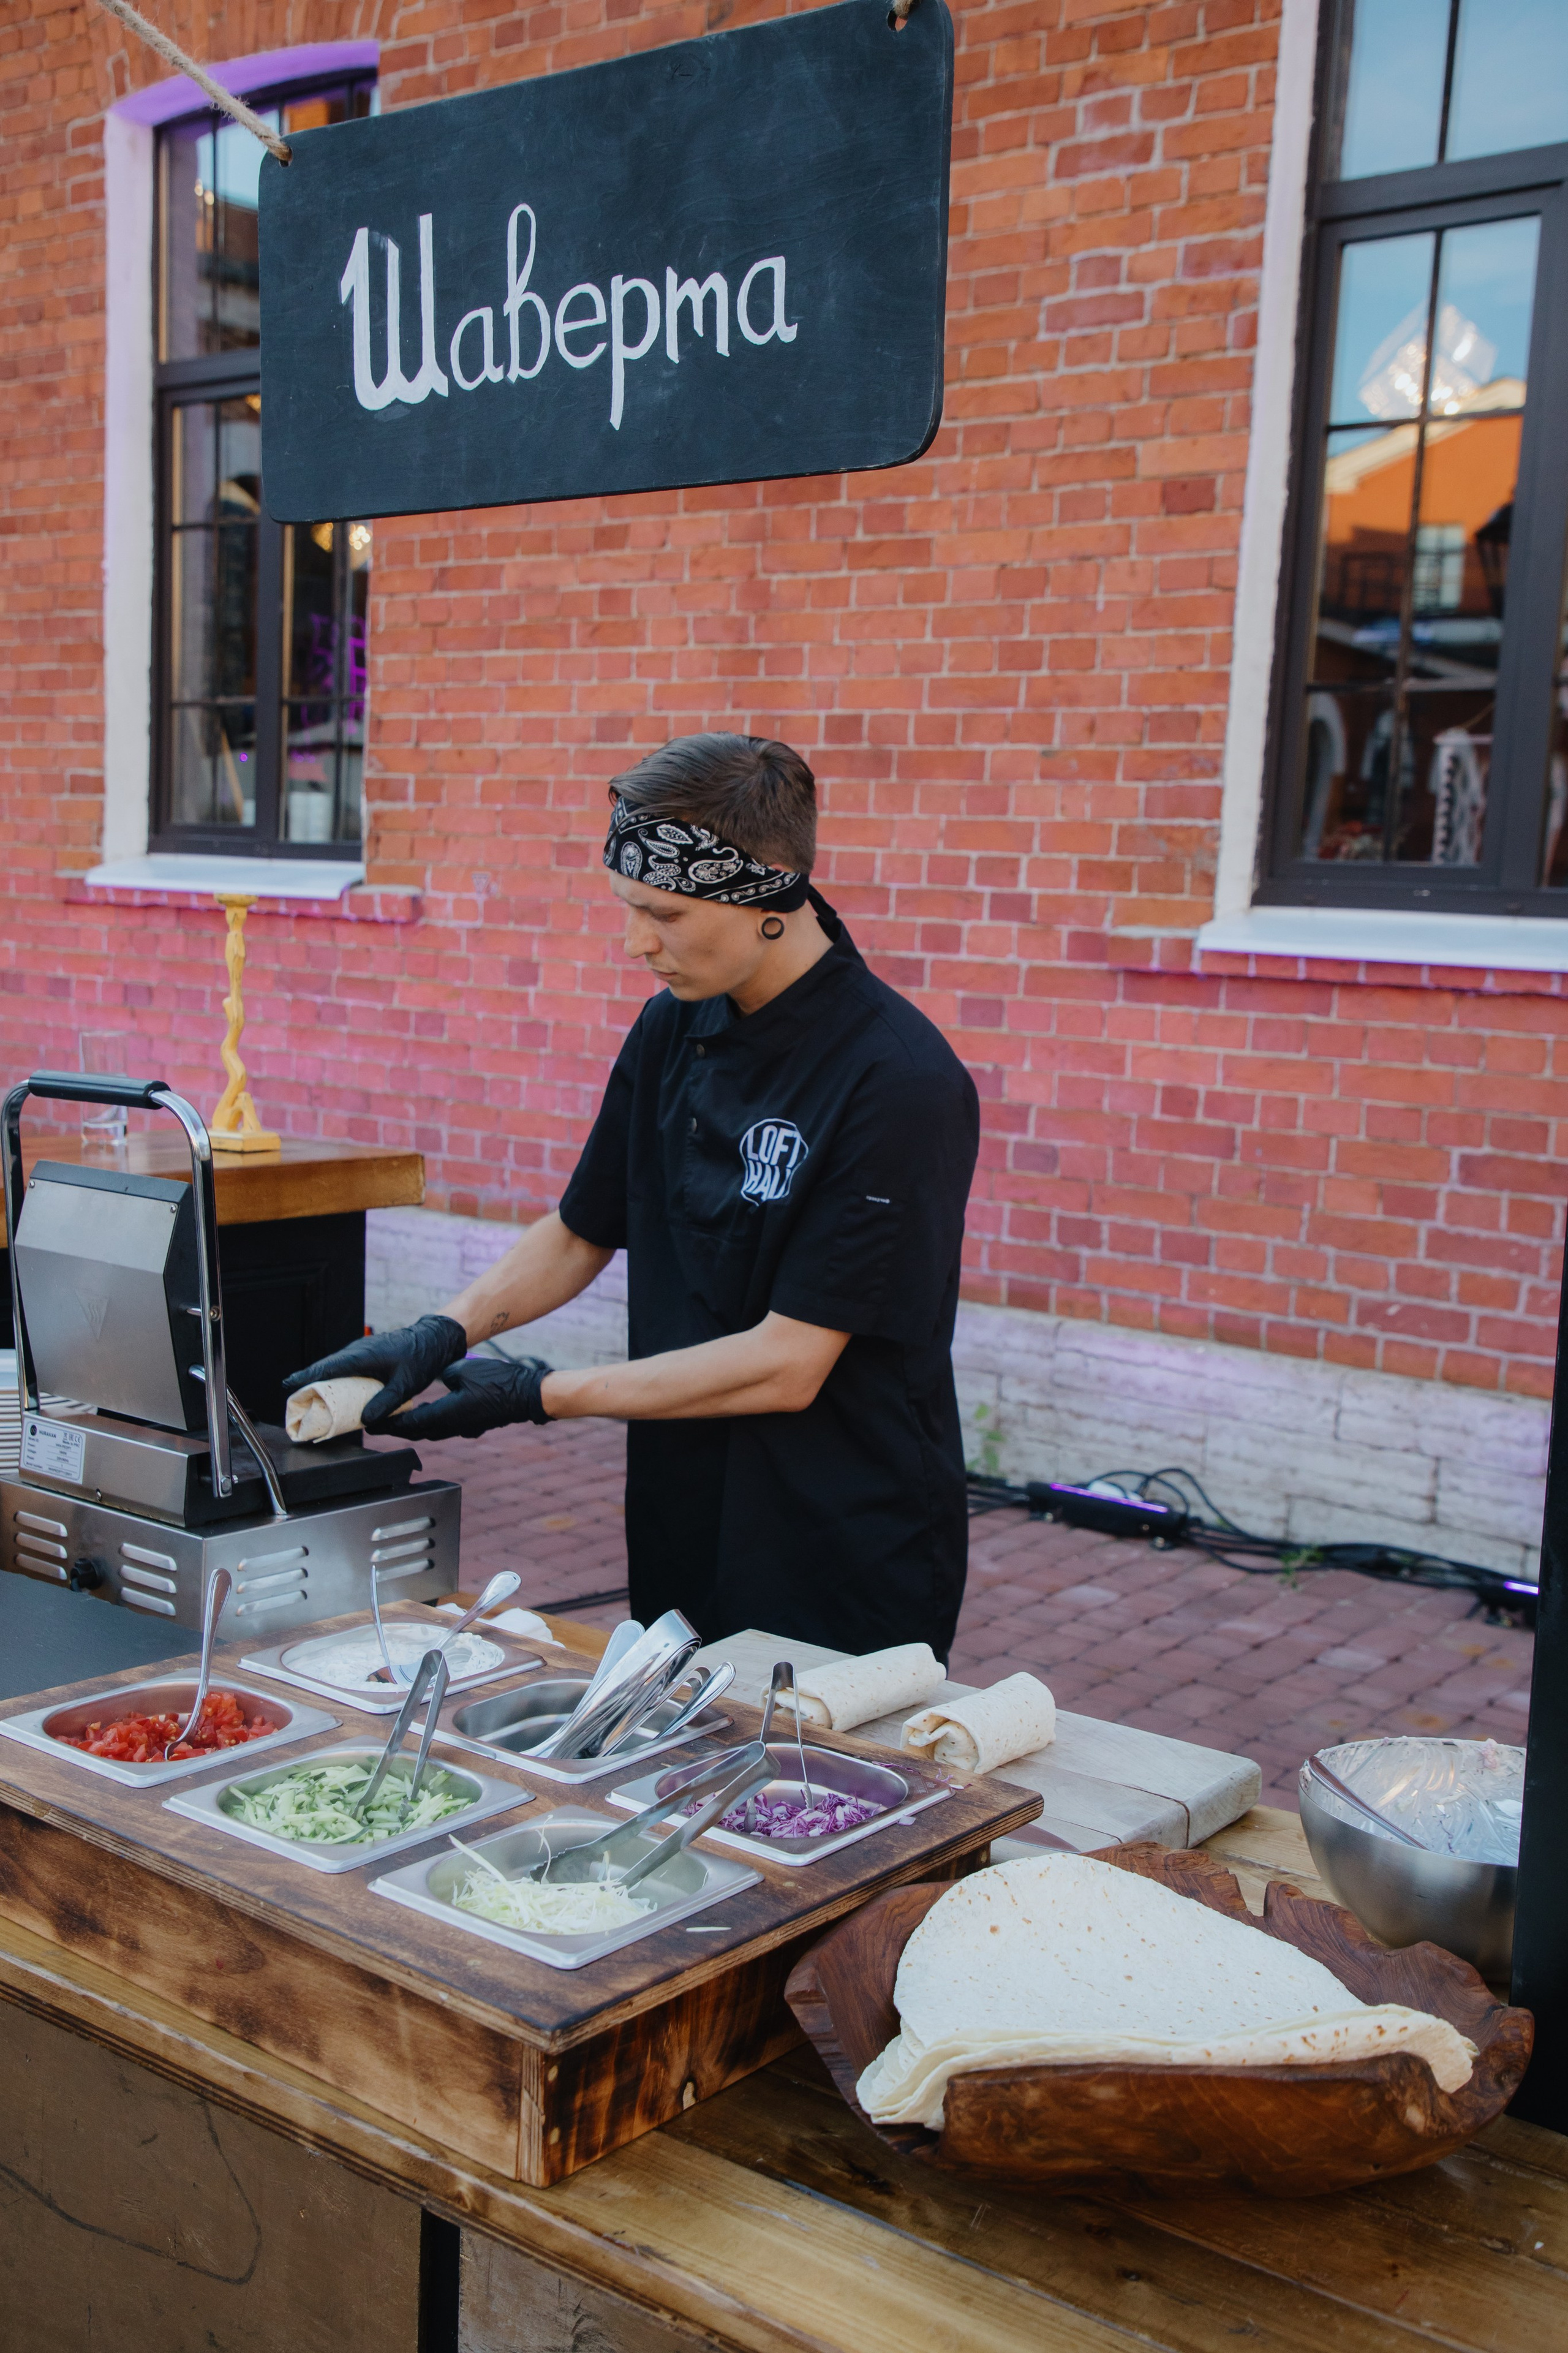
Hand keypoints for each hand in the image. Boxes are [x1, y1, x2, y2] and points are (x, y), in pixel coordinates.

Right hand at [284, 1314, 468, 1431]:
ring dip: (322, 1382)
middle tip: (294, 1401)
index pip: (326, 1367)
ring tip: (309, 1400)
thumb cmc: (421, 1357)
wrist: (435, 1339)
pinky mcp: (367, 1356)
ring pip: (335, 1369)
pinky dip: (337, 1380)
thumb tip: (364, 1421)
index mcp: (362, 1356)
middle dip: (308, 1383)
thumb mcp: (405, 1384)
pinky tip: (336, 1393)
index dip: (305, 1377)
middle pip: (326, 1369)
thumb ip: (385, 1403)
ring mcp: (361, 1353)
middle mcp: (357, 1352)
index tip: (287, 1385)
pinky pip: (346, 1369)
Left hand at [391, 1354, 553, 1440]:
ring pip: (432, 1431)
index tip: (373, 1425)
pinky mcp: (474, 1425)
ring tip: (401, 1421)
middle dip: (398, 1429)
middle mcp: (453, 1427)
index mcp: (446, 1415)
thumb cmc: (498, 1382)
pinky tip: (432, 1414)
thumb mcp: (463, 1370)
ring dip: (415, 1427)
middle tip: (380, 1425)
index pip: (409, 1424)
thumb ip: (444, 1374)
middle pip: (418, 1432)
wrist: (527, 1395)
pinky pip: (447, 1427)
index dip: (389, 1425)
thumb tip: (440, 1377)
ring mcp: (465, 1428)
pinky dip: (433, 1423)